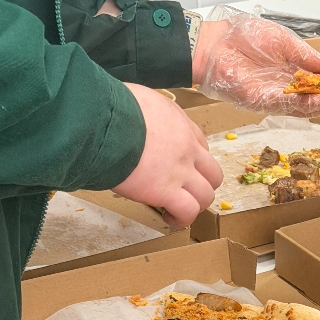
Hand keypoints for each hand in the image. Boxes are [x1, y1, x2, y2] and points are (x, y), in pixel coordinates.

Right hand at [113, 85, 222, 227]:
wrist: (106, 123)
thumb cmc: (113, 108)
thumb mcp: (139, 99)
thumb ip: (145, 113)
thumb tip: (130, 119)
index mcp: (180, 124)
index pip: (201, 145)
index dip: (193, 160)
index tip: (179, 166)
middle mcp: (187, 148)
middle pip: (212, 173)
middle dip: (202, 184)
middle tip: (184, 190)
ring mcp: (180, 171)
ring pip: (206, 195)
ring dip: (194, 205)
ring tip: (177, 209)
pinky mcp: (166, 191)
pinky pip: (187, 211)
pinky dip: (181, 219)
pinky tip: (170, 218)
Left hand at [191, 8, 319, 117]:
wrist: (213, 43)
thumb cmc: (242, 37)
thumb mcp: (283, 40)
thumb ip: (305, 56)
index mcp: (292, 71)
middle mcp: (286, 87)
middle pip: (318, 100)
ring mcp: (274, 96)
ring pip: (305, 107)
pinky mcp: (260, 101)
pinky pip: (286, 105)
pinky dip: (304, 104)